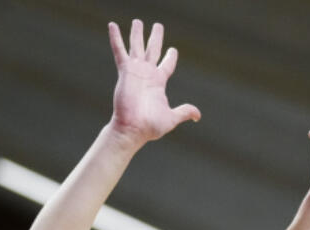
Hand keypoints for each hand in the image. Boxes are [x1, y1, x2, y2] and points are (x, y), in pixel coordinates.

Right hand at [108, 20, 200, 145]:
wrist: (133, 128)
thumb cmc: (150, 126)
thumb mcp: (171, 118)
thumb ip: (184, 111)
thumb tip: (197, 115)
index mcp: (158, 82)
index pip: (167, 65)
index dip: (170, 57)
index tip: (173, 50)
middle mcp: (147, 74)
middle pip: (153, 50)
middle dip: (156, 37)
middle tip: (158, 26)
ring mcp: (136, 71)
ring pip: (137, 46)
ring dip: (137, 33)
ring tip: (137, 21)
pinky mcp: (125, 71)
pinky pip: (119, 51)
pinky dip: (116, 38)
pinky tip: (112, 25)